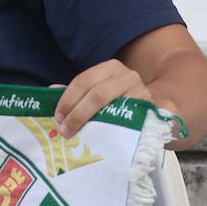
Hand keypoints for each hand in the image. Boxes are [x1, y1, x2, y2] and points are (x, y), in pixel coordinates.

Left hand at [53, 60, 169, 138]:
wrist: (155, 108)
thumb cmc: (120, 100)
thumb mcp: (100, 90)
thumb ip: (78, 92)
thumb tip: (51, 90)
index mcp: (109, 68)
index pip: (83, 80)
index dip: (68, 99)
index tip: (57, 116)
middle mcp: (127, 75)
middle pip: (96, 93)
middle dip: (77, 112)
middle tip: (64, 129)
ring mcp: (140, 92)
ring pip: (111, 106)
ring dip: (90, 121)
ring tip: (76, 134)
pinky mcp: (149, 110)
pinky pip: (126, 120)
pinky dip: (109, 128)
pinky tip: (98, 137)